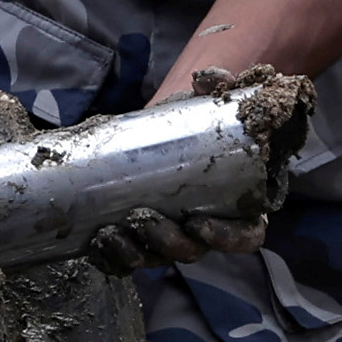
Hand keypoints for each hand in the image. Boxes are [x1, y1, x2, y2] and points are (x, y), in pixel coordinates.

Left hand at [83, 68, 300, 271]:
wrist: (149, 132)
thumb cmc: (188, 126)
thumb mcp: (203, 106)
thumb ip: (218, 88)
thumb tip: (210, 78)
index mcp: (235, 205)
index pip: (245, 236)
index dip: (226, 238)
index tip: (198, 225)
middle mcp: (203, 230)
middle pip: (194, 251)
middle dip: (168, 244)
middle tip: (144, 219)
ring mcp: (169, 239)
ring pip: (158, 259)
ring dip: (135, 252)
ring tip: (112, 233)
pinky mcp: (138, 242)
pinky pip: (127, 262)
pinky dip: (111, 259)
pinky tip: (96, 245)